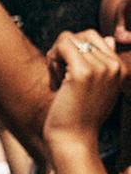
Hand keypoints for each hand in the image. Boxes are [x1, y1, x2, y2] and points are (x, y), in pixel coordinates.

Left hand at [44, 30, 122, 148]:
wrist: (74, 138)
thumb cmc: (80, 114)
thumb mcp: (97, 87)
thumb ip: (103, 63)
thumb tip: (109, 38)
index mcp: (121, 68)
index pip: (94, 37)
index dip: (74, 51)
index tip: (69, 75)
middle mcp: (114, 66)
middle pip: (80, 35)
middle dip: (64, 51)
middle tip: (59, 75)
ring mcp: (101, 68)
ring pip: (68, 39)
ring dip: (55, 56)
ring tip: (58, 79)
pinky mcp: (83, 72)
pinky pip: (62, 46)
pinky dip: (52, 60)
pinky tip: (55, 81)